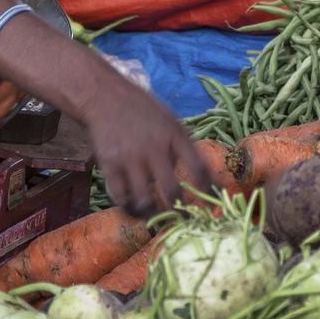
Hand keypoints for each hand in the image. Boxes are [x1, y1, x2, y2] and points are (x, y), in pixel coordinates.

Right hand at [81, 74, 208, 216]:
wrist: (104, 96)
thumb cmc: (141, 108)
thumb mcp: (169, 117)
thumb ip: (180, 144)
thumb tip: (190, 173)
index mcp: (174, 134)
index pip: (199, 167)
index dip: (210, 189)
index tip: (215, 202)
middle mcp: (153, 148)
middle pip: (171, 190)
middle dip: (180, 212)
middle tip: (184, 222)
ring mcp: (130, 158)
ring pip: (144, 200)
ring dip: (152, 214)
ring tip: (156, 219)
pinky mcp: (109, 165)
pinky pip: (120, 197)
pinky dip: (128, 206)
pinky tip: (133, 207)